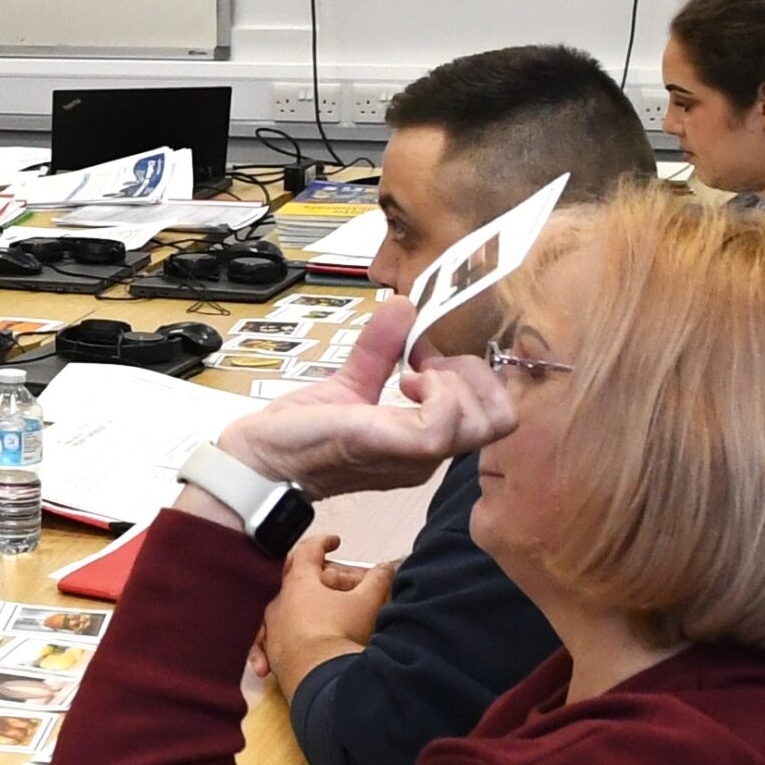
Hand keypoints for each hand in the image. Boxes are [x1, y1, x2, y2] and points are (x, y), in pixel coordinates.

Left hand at [211, 297, 514, 498]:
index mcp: (424, 441)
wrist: (263, 459)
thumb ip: (380, 348)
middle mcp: (430, 455)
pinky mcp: (399, 447)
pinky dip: (436, 390)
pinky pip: (446, 422)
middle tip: (425, 365)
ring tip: (412, 374)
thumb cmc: (302, 431)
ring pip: (486, 420)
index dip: (472, 375)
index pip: (493, 415)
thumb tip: (403, 304)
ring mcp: (419, 456)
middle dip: (476, 376)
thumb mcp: (350, 380)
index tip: (425, 359)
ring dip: (456, 381)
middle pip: (501, 419)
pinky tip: (405, 383)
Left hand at [257, 533, 397, 691]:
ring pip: (284, 610)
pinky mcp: (273, 653)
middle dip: (316, 579)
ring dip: (302, 609)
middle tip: (336, 583)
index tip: (334, 542)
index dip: (323, 542)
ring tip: (324, 614)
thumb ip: (378, 580)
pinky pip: (274, 641)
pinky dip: (290, 638)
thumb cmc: (339, 634)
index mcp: (299, 583)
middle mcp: (279, 602)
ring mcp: (273, 628)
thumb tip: (387, 567)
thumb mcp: (366, 602)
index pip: (307, 551)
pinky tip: (301, 643)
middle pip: (294, 580)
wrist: (319, 677)